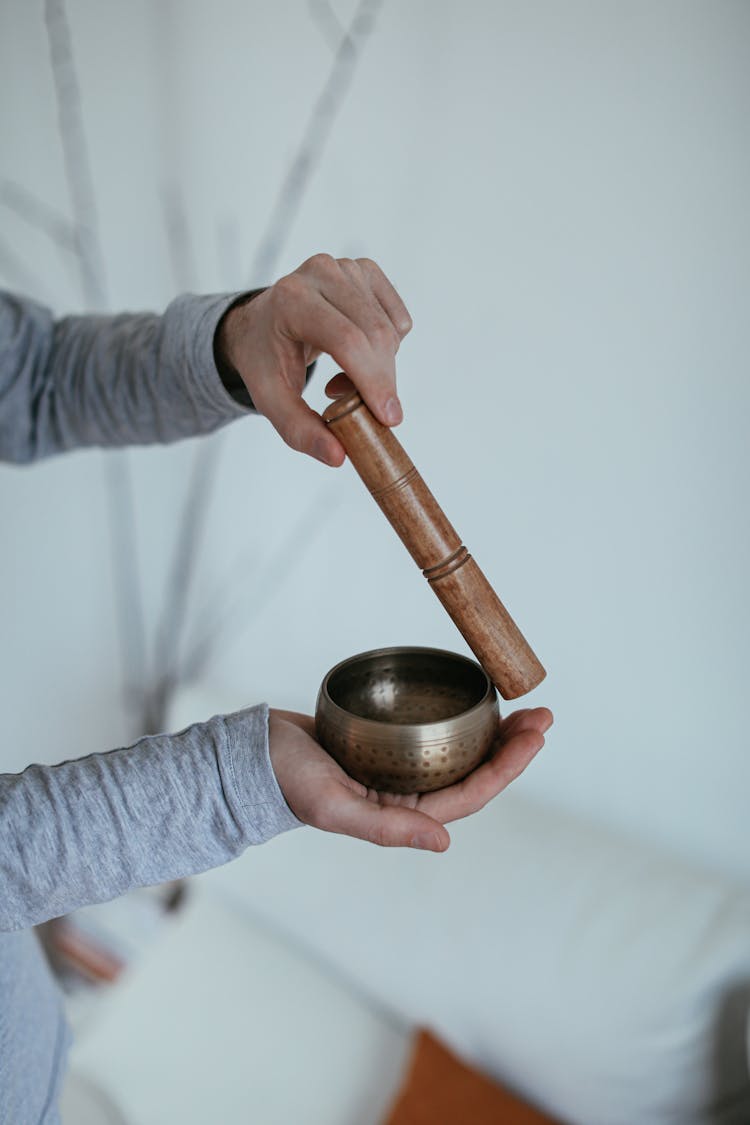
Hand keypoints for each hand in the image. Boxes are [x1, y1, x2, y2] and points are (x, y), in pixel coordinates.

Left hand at [216, 254, 411, 465]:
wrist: (262, 324)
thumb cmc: (267, 361)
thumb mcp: (272, 401)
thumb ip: (300, 431)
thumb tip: (339, 456)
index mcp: (291, 299)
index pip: (347, 340)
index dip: (372, 380)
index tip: (389, 418)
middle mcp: (320, 273)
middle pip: (374, 334)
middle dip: (381, 381)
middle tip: (366, 410)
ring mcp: (345, 267)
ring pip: (390, 329)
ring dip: (381, 366)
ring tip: (345, 378)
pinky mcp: (366, 271)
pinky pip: (398, 320)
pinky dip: (388, 346)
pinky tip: (358, 353)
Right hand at [268, 706, 552, 851]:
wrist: (249, 753)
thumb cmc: (285, 782)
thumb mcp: (333, 806)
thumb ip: (386, 828)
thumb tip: (445, 843)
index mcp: (400, 815)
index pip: (468, 794)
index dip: (507, 767)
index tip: (534, 736)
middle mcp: (404, 793)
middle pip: (471, 771)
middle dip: (510, 746)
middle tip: (542, 715)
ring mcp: (395, 767)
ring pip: (456, 751)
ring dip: (491, 732)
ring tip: (521, 707)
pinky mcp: (382, 741)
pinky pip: (430, 731)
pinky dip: (456, 717)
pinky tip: (473, 699)